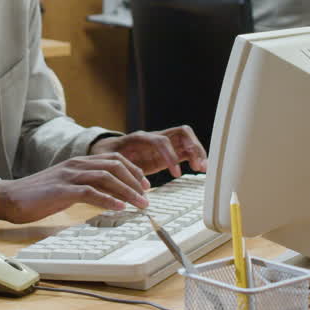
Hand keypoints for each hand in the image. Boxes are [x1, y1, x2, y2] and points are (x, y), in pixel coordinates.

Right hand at [0, 153, 151, 223]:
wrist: (9, 198)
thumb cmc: (37, 195)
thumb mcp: (65, 186)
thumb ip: (84, 186)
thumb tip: (108, 197)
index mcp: (78, 162)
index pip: (113, 159)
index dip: (133, 171)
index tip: (145, 185)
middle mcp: (76, 165)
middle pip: (114, 165)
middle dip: (134, 180)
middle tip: (147, 196)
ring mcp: (68, 176)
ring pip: (106, 178)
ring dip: (127, 192)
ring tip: (140, 204)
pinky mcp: (61, 190)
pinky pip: (90, 192)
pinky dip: (108, 200)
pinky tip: (119, 208)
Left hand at [88, 126, 207, 178]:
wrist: (108, 150)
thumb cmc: (106, 153)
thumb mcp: (105, 157)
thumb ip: (113, 164)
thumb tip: (121, 176)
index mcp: (140, 138)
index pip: (161, 141)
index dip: (170, 156)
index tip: (176, 173)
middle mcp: (155, 137)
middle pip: (181, 133)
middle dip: (192, 147)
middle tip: (199, 166)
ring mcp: (164, 144)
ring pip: (187, 140)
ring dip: (198, 152)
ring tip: (203, 169)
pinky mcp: (168, 153)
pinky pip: (186, 151)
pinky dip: (195, 158)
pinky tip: (200, 169)